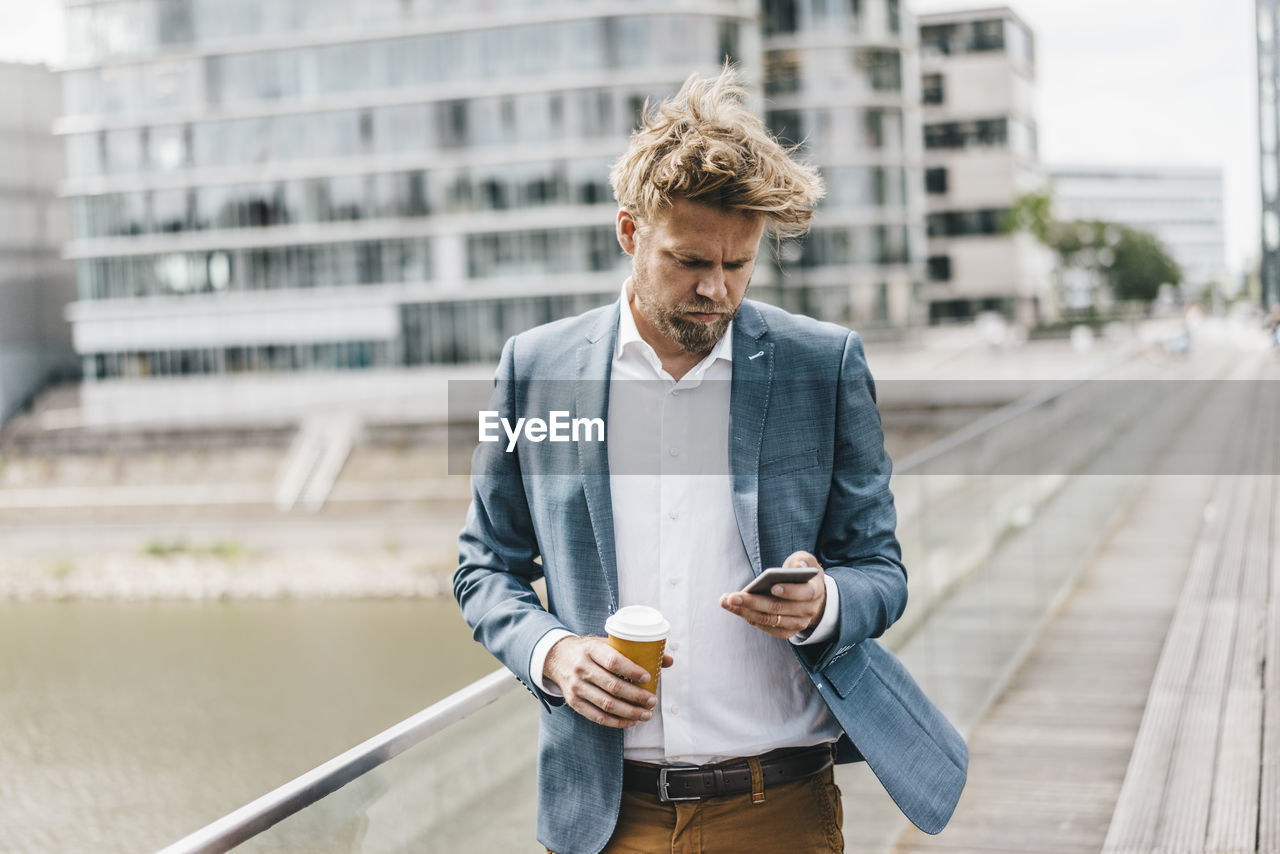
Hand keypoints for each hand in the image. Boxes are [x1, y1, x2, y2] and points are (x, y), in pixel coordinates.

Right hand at [543, 635, 673, 727]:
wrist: (558, 658)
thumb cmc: (589, 650)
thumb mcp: (607, 643)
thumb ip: (635, 651)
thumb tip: (667, 661)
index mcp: (591, 649)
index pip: (613, 661)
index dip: (632, 671)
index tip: (648, 678)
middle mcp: (581, 668)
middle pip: (612, 686)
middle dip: (636, 696)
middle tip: (652, 701)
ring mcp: (576, 687)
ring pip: (606, 704)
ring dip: (629, 712)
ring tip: (646, 714)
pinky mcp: (574, 702)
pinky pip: (597, 717)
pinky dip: (616, 722)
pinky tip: (630, 721)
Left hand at [719, 551, 824, 638]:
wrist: (811, 596)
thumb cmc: (802, 573)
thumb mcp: (806, 561)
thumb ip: (802, 561)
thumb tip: (797, 567)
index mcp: (815, 591)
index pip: (805, 593)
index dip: (789, 591)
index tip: (773, 586)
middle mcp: (808, 611)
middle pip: (779, 608)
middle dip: (753, 602)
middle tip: (732, 596)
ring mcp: (798, 624)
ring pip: (769, 620)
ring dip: (745, 612)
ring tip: (726, 601)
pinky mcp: (787, 631)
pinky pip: (767, 627)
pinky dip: (750, 618)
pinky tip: (735, 609)